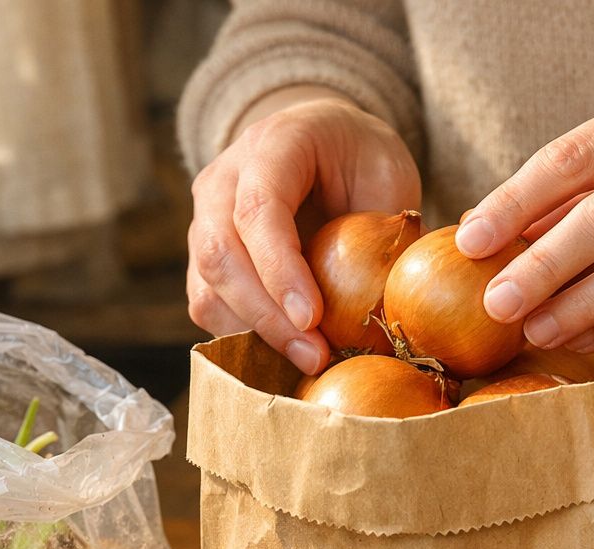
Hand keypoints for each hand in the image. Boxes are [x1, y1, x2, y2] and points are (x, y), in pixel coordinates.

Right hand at [187, 95, 420, 373]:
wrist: (324, 145)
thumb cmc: (361, 161)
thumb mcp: (388, 176)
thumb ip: (382, 229)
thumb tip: (390, 300)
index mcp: (273, 144)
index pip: (257, 208)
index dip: (279, 268)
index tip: (311, 318)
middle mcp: (223, 178)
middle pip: (220, 252)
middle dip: (267, 315)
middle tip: (314, 356)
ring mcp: (204, 217)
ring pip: (208, 285)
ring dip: (255, 332)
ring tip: (308, 359)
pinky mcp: (204, 256)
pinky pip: (209, 304)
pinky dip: (245, 334)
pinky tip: (288, 350)